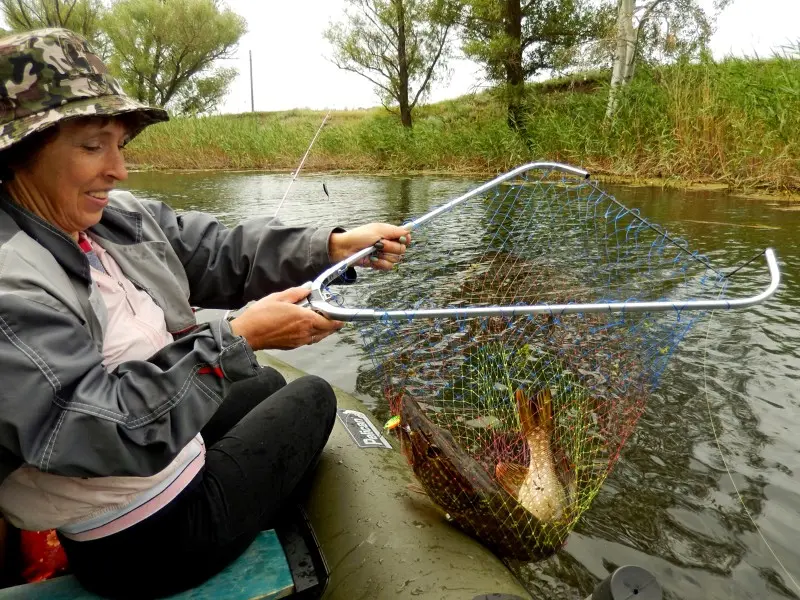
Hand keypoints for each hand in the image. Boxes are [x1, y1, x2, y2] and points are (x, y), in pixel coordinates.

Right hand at [229, 287, 343, 349]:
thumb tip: (307, 289)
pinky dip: (312, 334)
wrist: (247, 334)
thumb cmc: (261, 316)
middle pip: (327, 331)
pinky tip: (306, 327)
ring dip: (322, 330)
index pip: (330, 322)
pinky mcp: (292, 346)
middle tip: (330, 315)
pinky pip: (308, 340)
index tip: (340, 315)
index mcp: (305, 319)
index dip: (337, 319)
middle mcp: (305, 332)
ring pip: (318, 337)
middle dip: (331, 324)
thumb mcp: (278, 297)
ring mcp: (299, 341)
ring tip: (319, 320)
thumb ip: (296, 293)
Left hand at [329, 223, 410, 270]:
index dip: (405, 239)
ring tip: (374, 251)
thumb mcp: (378, 229)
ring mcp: (384, 255)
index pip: (405, 238)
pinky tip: (372, 259)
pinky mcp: (380, 264)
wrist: (346, 249)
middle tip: (379, 244)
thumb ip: (394, 231)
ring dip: (384, 255)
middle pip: (402, 249)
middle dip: (391, 247)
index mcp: (389, 234)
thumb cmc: (359, 236)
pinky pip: (388, 266)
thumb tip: (408, 231)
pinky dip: (380, 263)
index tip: (402, 239)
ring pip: (396, 259)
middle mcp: (389, 245)